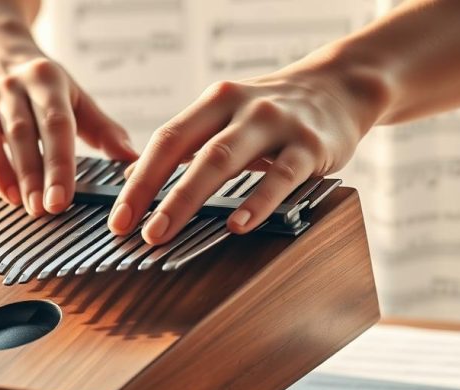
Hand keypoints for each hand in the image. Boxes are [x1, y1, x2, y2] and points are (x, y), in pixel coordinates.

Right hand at [0, 34, 136, 215]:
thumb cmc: (38, 81)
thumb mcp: (72, 94)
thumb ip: (101, 128)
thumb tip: (132, 160)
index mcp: (46, 80)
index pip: (56, 126)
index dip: (60, 165)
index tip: (63, 199)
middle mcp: (11, 86)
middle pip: (23, 135)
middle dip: (32, 176)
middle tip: (42, 210)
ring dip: (2, 173)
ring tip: (17, 202)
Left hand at [108, 62, 382, 243]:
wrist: (340, 88)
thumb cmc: (273, 113)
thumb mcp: (225, 118)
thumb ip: (184, 145)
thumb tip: (133, 178)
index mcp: (214, 102)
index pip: (167, 140)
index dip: (139, 180)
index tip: (119, 219)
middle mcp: (240, 107)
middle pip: (188, 150)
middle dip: (156, 194)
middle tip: (136, 232)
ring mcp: (275, 124)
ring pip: (224, 160)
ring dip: (189, 198)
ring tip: (166, 231)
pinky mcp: (309, 146)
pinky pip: (279, 177)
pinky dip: (256, 203)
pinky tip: (237, 225)